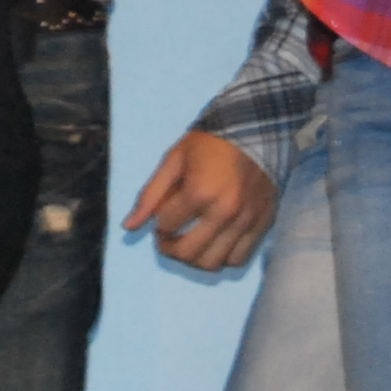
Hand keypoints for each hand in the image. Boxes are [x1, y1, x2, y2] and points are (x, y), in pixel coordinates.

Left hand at [126, 127, 280, 269]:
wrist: (257, 126)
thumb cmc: (210, 142)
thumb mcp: (174, 160)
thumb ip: (150, 194)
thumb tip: (128, 227)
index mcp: (199, 193)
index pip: (165, 226)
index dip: (158, 221)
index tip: (163, 212)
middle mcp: (224, 212)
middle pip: (187, 253)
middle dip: (169, 247)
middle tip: (170, 235)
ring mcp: (245, 221)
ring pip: (212, 263)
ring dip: (194, 258)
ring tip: (191, 240)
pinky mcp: (262, 224)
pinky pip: (238, 259)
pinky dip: (222, 258)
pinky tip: (216, 242)